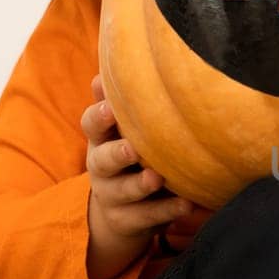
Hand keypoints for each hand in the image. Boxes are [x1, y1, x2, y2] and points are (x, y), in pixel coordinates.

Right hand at [82, 75, 190, 278]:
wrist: (119, 213)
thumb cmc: (130, 156)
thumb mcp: (123, 128)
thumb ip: (126, 99)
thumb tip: (124, 57)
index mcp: (100, 140)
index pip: (92, 124)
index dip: (99, 116)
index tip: (111, 108)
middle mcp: (100, 167)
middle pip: (101, 160)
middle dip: (116, 154)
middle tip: (133, 149)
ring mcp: (112, 196)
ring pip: (121, 191)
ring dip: (140, 185)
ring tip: (158, 178)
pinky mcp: (127, 221)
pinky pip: (146, 218)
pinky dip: (166, 211)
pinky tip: (187, 204)